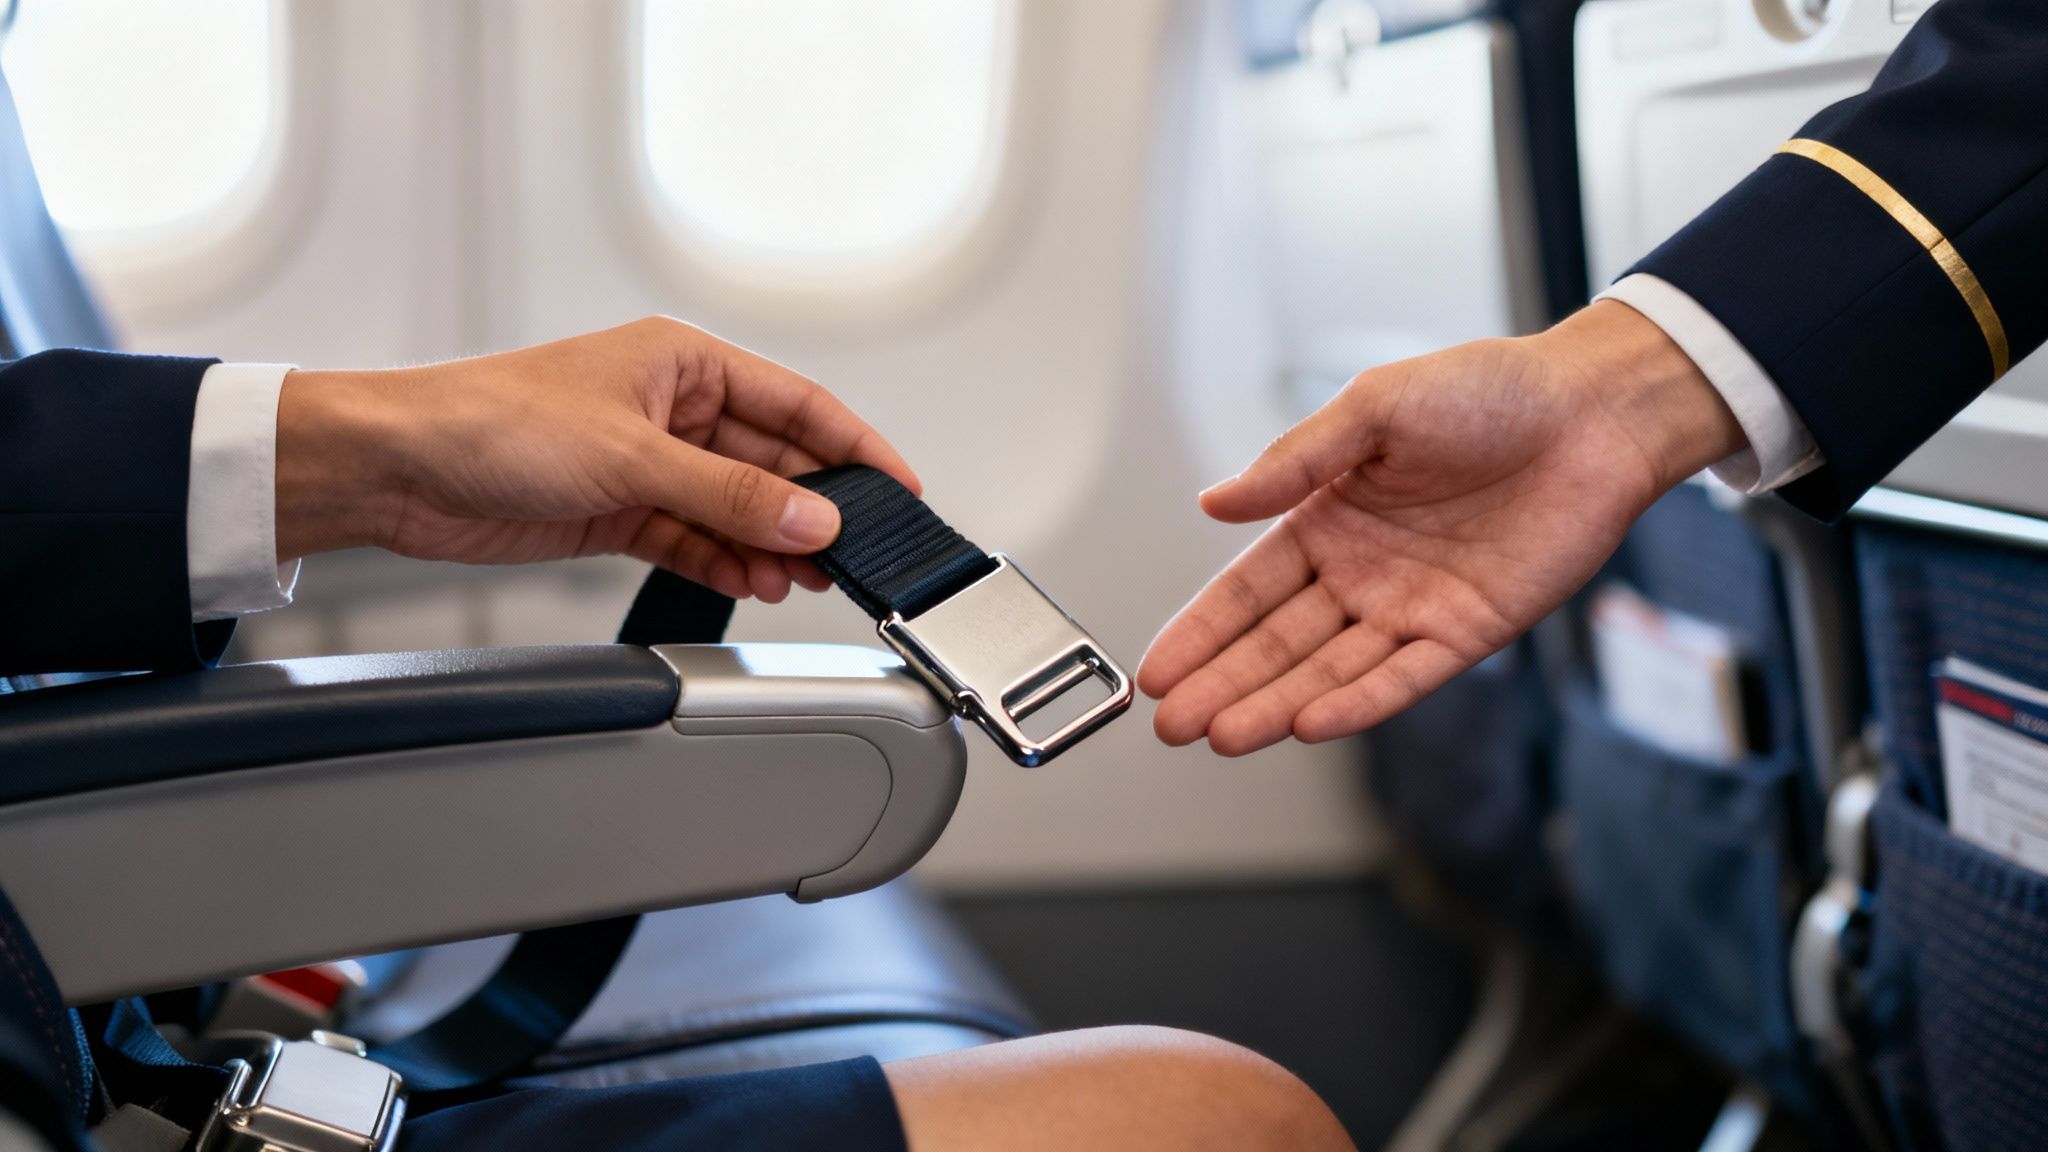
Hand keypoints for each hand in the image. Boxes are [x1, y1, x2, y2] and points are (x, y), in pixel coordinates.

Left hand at [272, 317, 917, 601]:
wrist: (398, 470)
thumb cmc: (489, 422)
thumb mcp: (631, 457)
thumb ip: (731, 495)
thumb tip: (814, 515)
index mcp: (683, 361)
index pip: (797, 402)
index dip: (855, 445)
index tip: (900, 488)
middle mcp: (672, 408)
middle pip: (773, 461)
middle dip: (813, 509)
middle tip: (855, 553)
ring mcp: (648, 462)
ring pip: (738, 507)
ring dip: (772, 544)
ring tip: (806, 580)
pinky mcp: (620, 511)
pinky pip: (696, 536)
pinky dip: (726, 560)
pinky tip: (755, 581)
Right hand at [1138, 301, 1745, 754]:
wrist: (1592, 412)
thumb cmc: (1489, 391)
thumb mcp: (1375, 408)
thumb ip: (1293, 460)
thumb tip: (1214, 502)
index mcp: (1328, 518)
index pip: (1246, 590)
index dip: (1199, 632)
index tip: (1156, 672)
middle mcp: (1362, 573)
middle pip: (1277, 643)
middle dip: (1222, 685)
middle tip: (1172, 728)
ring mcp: (1411, 608)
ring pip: (1329, 670)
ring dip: (1275, 705)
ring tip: (1224, 735)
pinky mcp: (1467, 633)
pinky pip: (1403, 677)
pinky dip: (1358, 702)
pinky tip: (1309, 724)